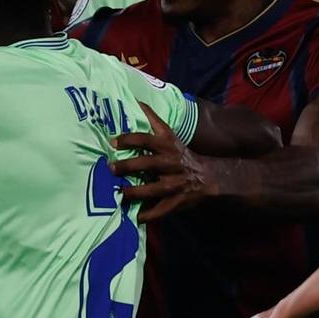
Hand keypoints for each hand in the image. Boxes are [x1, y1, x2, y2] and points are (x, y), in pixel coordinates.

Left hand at [113, 104, 216, 220]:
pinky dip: (152, 214)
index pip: (147, 139)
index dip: (130, 139)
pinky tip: (137, 217)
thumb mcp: (170, 134)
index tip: (112, 141)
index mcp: (167, 146)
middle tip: (111, 168)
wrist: (208, 176)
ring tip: (120, 193)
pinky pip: (164, 208)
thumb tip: (137, 100)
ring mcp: (177, 182)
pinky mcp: (179, 200)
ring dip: (138, 191)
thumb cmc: (180, 154)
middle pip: (150, 163)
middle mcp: (172, 162)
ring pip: (157, 187)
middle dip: (130, 165)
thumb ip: (153, 119)